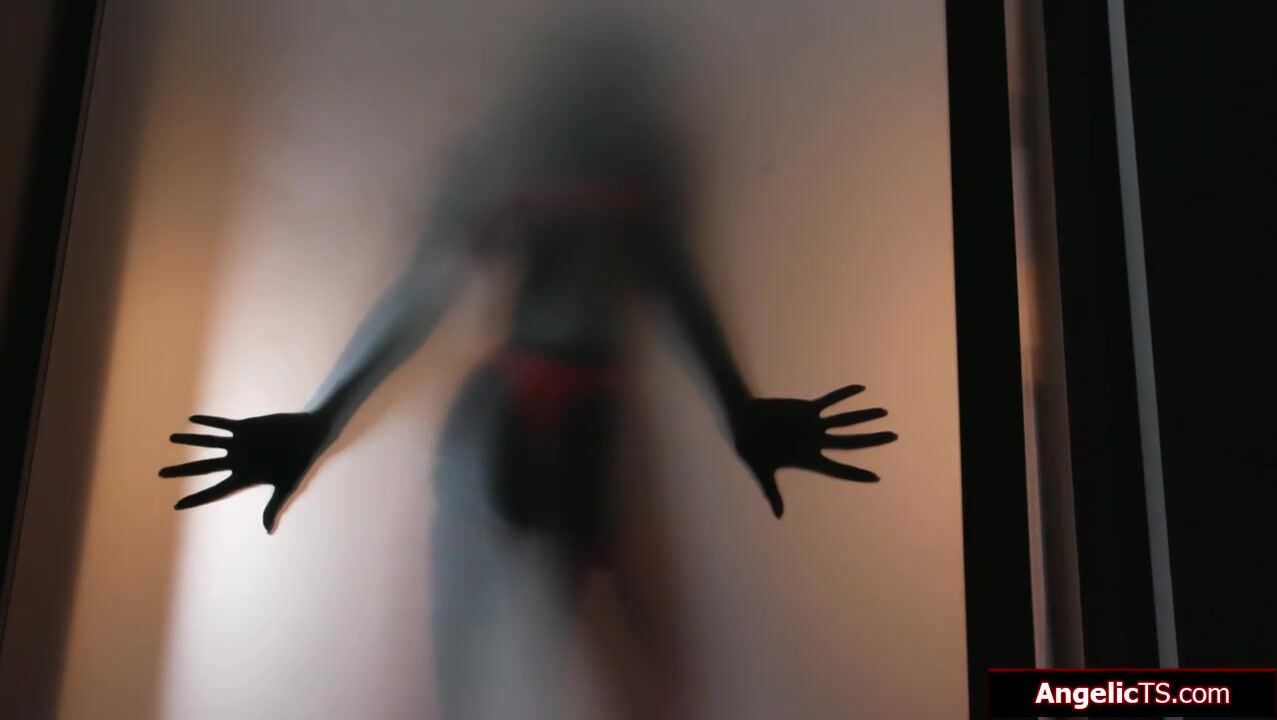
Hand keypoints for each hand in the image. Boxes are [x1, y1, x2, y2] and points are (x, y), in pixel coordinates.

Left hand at [160, 411, 333, 532]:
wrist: (309, 436)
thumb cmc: (300, 463)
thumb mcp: (287, 486)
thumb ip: (274, 506)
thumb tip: (267, 531)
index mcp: (244, 478)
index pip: (215, 491)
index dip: (196, 498)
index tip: (177, 505)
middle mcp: (238, 462)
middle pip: (203, 468)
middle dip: (181, 470)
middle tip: (159, 473)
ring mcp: (240, 444)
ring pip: (208, 443)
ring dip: (190, 440)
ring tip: (171, 438)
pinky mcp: (246, 427)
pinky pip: (223, 424)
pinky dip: (209, 422)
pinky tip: (192, 420)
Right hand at [729, 384, 896, 518]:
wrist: (743, 422)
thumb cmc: (751, 448)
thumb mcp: (762, 471)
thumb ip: (771, 492)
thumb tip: (779, 516)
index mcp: (809, 459)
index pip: (838, 469)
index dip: (856, 474)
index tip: (876, 478)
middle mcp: (816, 442)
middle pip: (851, 442)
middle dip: (873, 439)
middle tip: (894, 436)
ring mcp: (814, 425)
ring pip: (845, 420)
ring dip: (864, 416)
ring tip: (884, 412)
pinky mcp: (807, 409)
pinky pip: (829, 401)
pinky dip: (843, 394)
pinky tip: (860, 388)